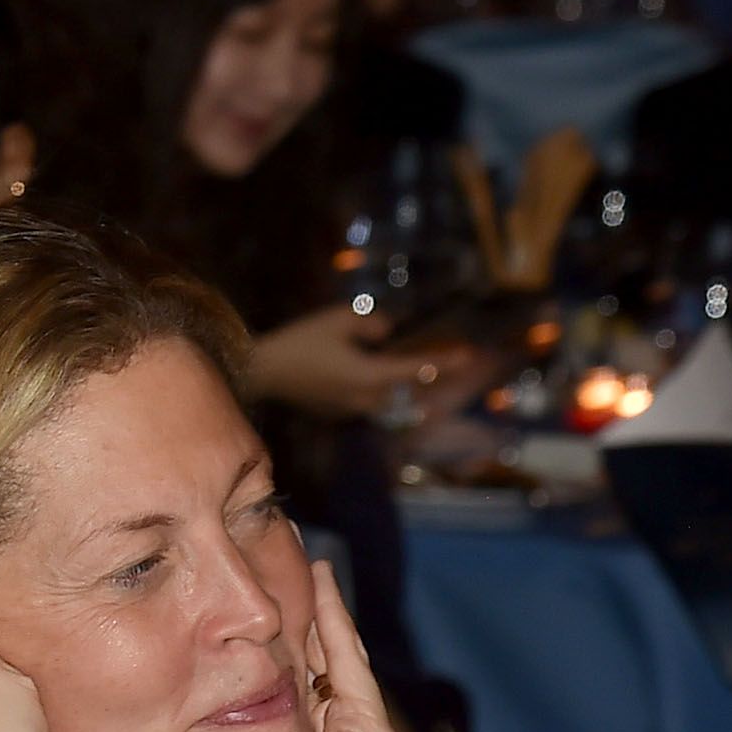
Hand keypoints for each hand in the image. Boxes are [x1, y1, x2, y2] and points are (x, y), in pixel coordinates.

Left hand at [162, 567, 395, 731]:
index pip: (272, 696)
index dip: (252, 653)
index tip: (228, 612)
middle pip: (304, 666)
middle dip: (285, 617)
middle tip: (267, 561)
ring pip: (329, 656)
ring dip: (313, 605)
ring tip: (297, 554)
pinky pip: (347, 663)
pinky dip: (335, 619)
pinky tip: (318, 578)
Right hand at [245, 305, 479, 419]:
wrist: (263, 372)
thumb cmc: (301, 342)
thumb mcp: (339, 320)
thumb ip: (370, 323)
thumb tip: (387, 330)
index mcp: (369, 375)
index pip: (415, 369)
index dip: (443, 361)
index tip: (467, 356)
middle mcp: (364, 398)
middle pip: (403, 389)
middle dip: (424, 375)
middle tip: (446, 362)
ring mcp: (349, 408)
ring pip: (385, 397)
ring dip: (396, 384)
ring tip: (407, 371)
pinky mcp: (334, 411)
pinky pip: (364, 399)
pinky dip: (372, 387)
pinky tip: (364, 375)